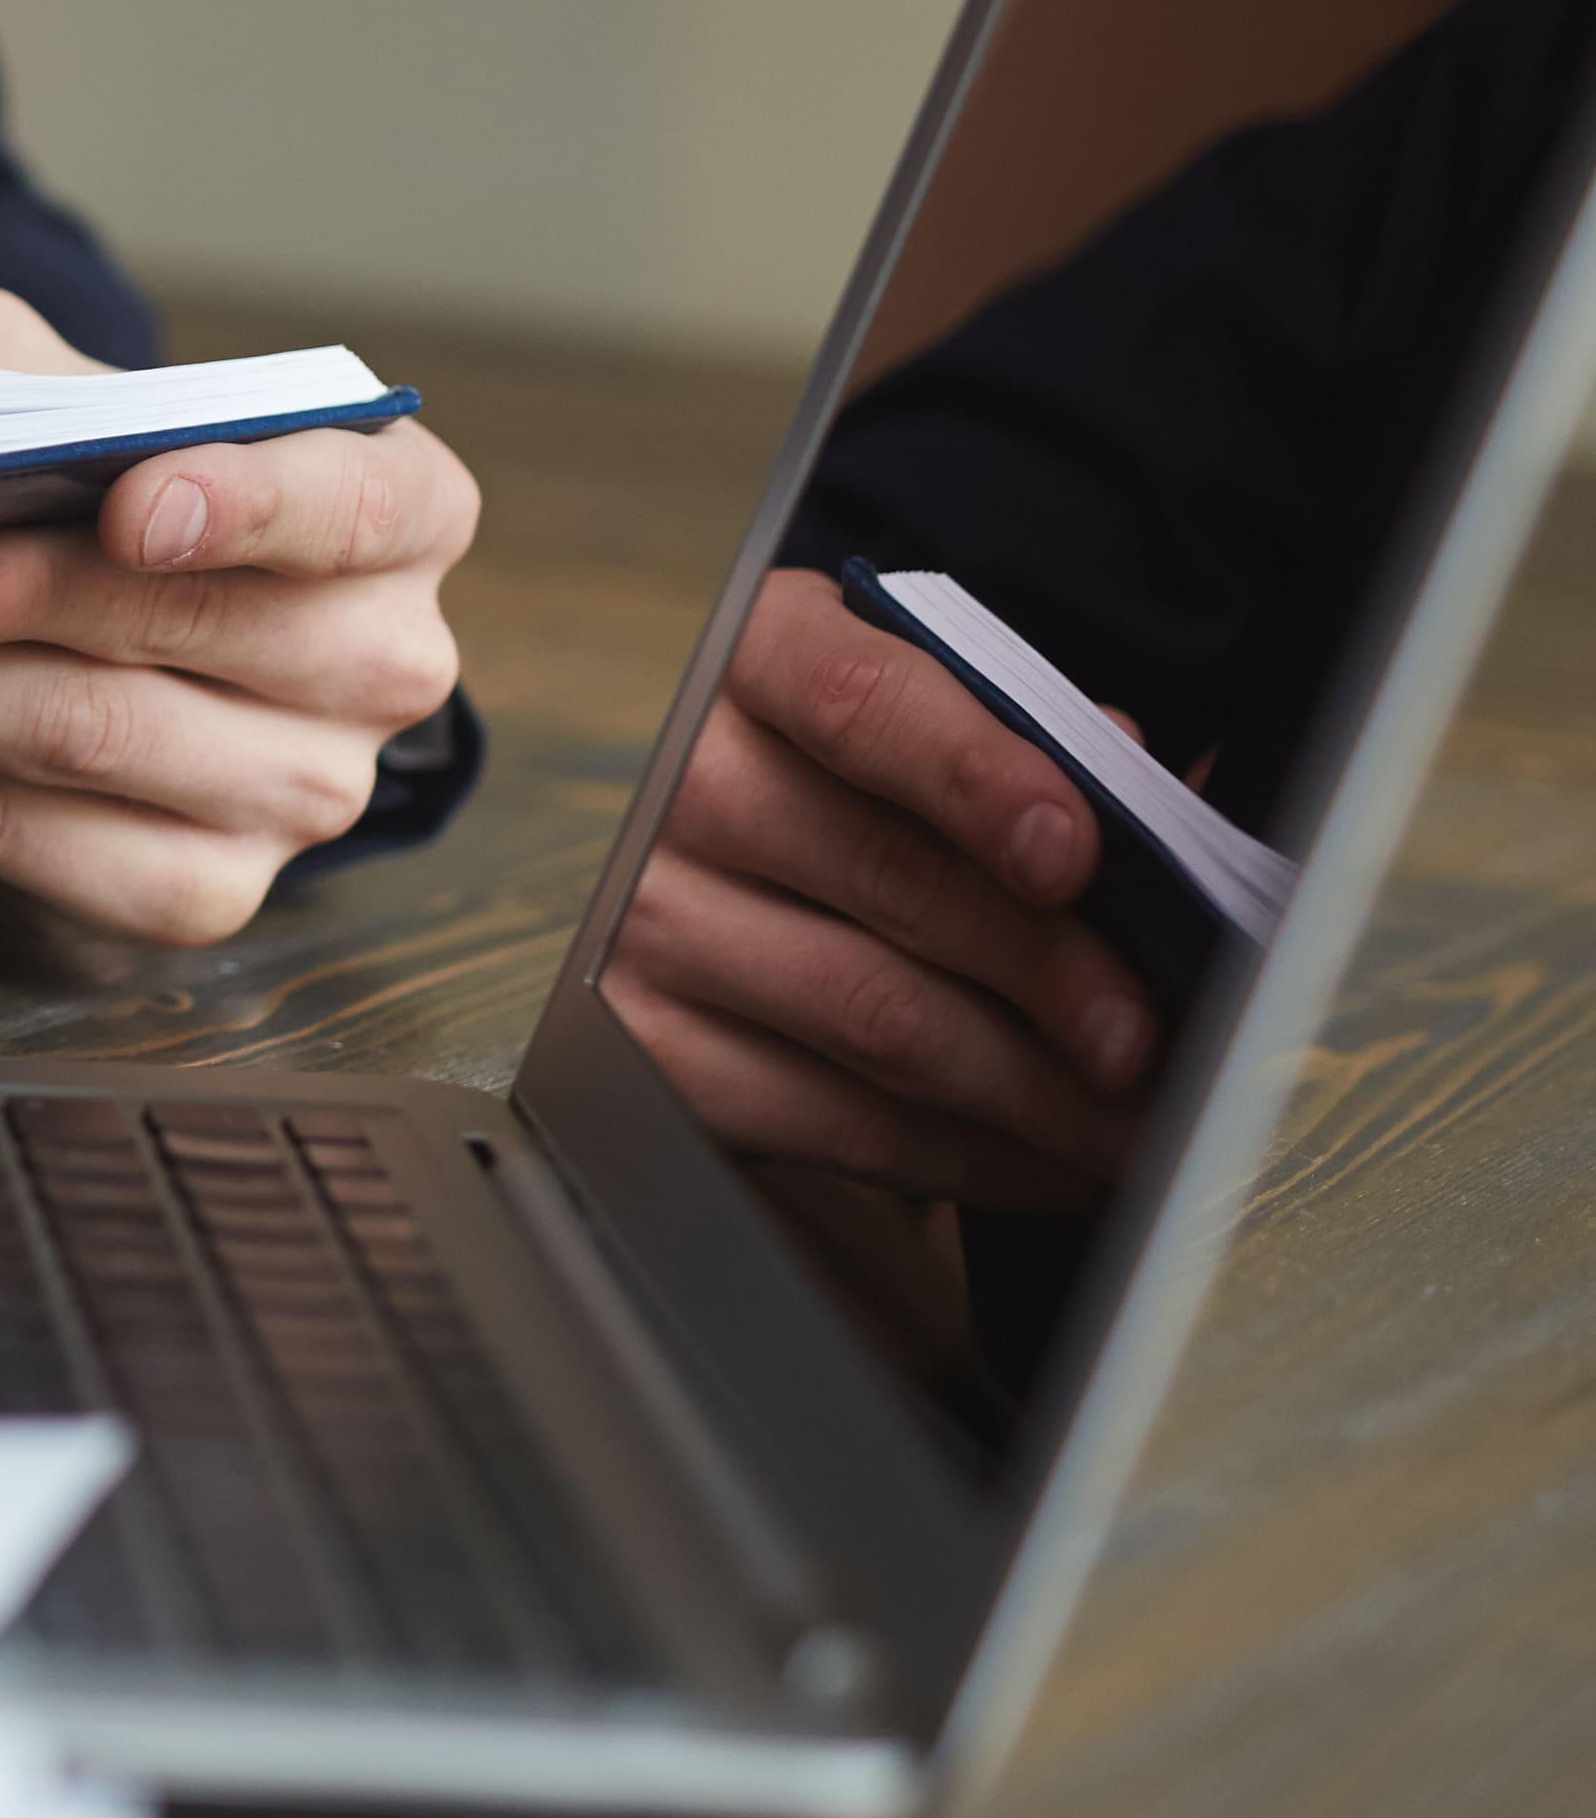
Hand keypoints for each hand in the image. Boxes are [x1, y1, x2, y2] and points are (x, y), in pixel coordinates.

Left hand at [0, 286, 478, 946]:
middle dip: (11, 596)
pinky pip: (21, 842)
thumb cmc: (100, 494)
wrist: (99, 647)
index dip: (245, 505)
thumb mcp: (62, 397)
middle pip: (188, 626)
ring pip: (89, 739)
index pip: (356, 506)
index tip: (127, 504)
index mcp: (399, 513)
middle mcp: (381, 664)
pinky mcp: (196, 895)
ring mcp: (302, 798)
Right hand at [599, 569, 1153, 1209]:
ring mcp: (655, 919)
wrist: (746, 876)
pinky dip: (969, 1155)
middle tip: (1147, 1036)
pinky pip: (839, 1121)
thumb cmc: (881, 791)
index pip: (859, 699)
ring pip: (876, 1014)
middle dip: (1046, 968)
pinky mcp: (657, 1047)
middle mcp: (688, 782)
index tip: (1071, 849)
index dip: (971, 772)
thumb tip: (1162, 802)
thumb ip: (1051, 744)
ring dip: (1031, 1087)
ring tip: (1128, 1120)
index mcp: (765, 660)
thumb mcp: (950, 722)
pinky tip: (1048, 1157)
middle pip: (889, 877)